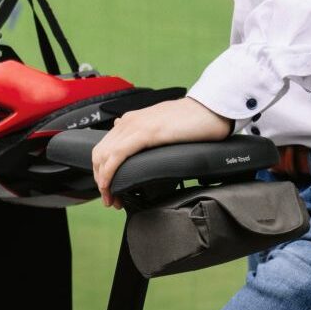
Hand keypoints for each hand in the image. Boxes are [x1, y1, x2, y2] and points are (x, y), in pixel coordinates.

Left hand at [91, 97, 232, 208]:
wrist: (211, 109)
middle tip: (112, 199)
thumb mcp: (163, 126)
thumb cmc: (193, 120)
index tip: (111, 190)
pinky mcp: (146, 132)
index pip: (104, 148)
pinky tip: (112, 184)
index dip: (102, 171)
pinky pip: (117, 155)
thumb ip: (146, 133)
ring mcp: (135, 125)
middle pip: (99, 154)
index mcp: (132, 120)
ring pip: (104, 156)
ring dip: (104, 181)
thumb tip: (131, 139)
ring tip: (113, 198)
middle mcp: (129, 121)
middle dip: (101, 180)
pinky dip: (110, 172)